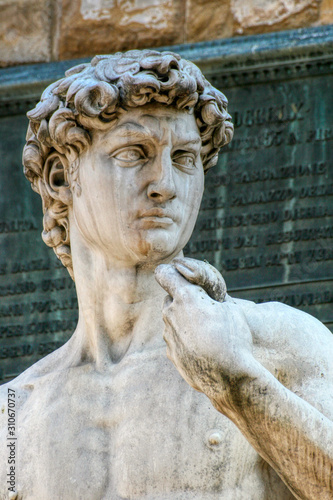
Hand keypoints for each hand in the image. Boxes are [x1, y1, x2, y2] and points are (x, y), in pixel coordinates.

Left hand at [155, 258, 256, 412]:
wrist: (229, 378)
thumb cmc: (234, 337)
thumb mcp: (229, 306)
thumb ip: (210, 294)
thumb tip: (200, 291)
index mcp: (185, 297)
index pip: (165, 273)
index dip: (172, 273)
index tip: (181, 276)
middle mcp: (170, 314)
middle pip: (170, 298)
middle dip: (183, 299)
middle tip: (204, 309)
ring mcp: (168, 335)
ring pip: (172, 320)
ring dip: (184, 321)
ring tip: (208, 333)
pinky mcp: (171, 353)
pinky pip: (176, 339)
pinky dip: (185, 340)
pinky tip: (203, 349)